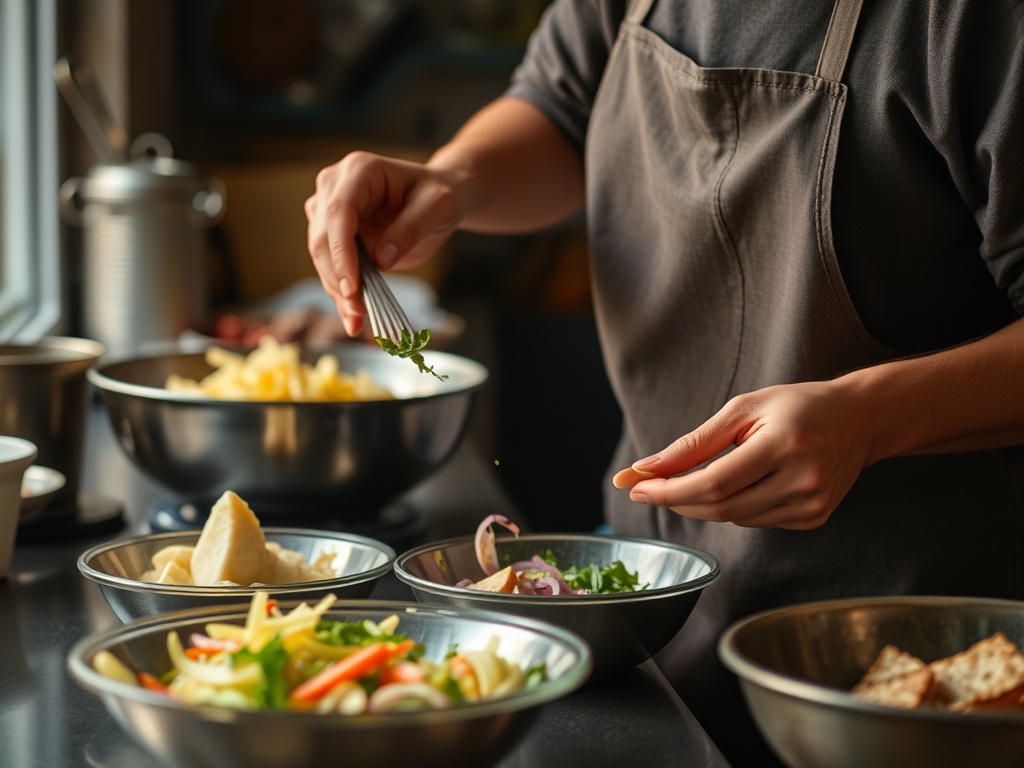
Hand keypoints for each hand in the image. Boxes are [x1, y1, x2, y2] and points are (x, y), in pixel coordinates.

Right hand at [304, 151, 464, 335]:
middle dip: (338, 278)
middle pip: (322, 237)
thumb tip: (380, 260)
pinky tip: (353, 318)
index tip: (352, 288)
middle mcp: (334, 186)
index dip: (341, 253)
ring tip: (357, 320)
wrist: (436, 199)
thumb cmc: (440, 195)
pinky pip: (330, 266)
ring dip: (336, 291)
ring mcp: (328, 210)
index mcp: (360, 170)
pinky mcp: (332, 233)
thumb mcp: (438, 207)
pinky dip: (341, 293)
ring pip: (321, 256)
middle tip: (358, 311)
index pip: (339, 212)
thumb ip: (411, 229)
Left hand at [611, 380, 875, 529]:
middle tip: (648, 486)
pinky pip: (756, 521)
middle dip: (677, 500)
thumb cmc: (797, 406)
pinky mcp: (814, 519)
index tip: (636, 487)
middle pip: (720, 508)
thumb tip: (647, 467)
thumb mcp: (744, 408)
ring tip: (695, 478)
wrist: (860, 420)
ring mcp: (811, 505)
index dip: (670, 490)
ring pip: (735, 518)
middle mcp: (802, 481)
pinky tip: (743, 483)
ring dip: (704, 504)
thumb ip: (696, 442)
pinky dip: (735, 507)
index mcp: (783, 445)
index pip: (713, 484)